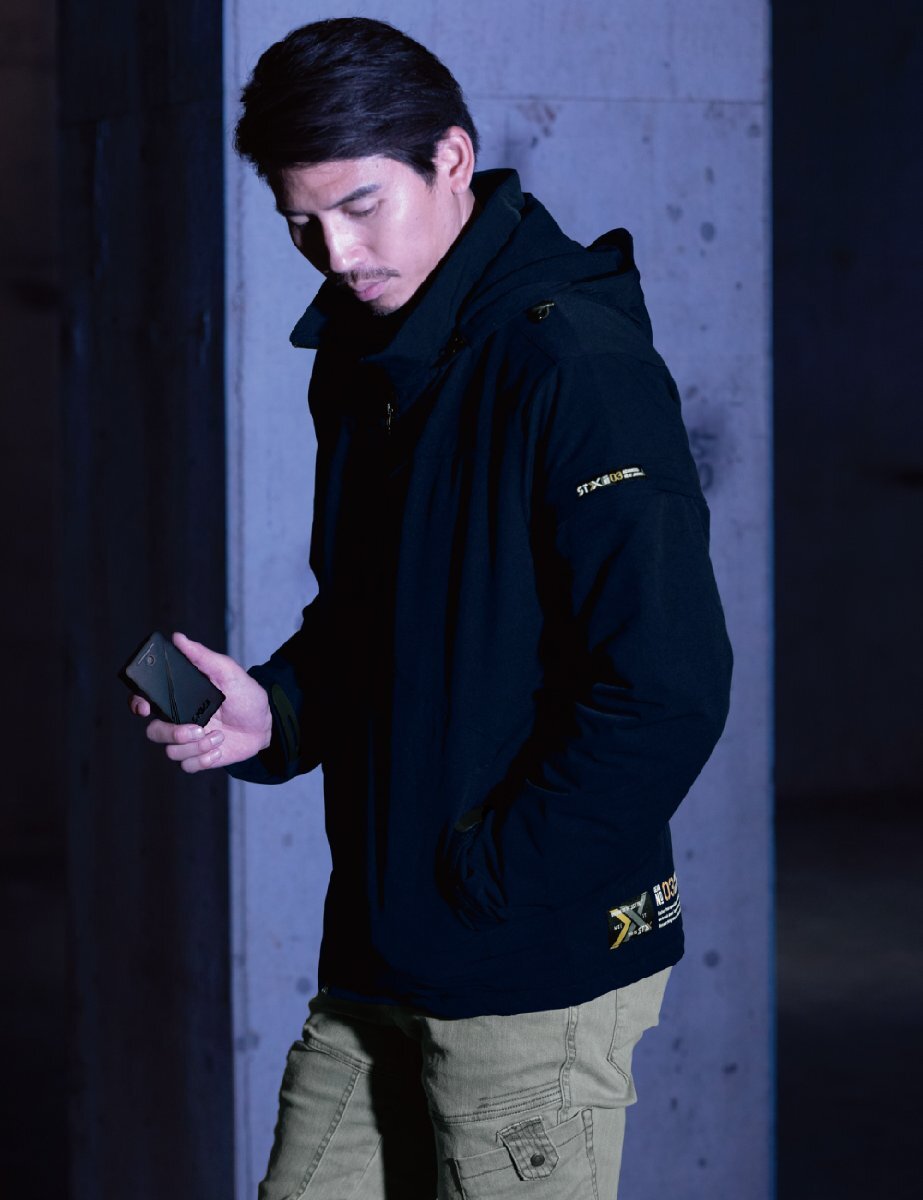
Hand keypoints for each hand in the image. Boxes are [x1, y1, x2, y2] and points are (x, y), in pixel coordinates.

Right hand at [129, 632, 272, 773]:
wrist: (265, 724)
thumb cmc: (246, 695)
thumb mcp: (228, 672)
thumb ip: (203, 657)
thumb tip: (179, 638)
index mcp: (180, 698)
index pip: (146, 700)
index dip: (138, 704)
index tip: (145, 707)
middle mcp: (180, 719)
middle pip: (154, 732)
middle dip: (173, 733)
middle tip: (198, 728)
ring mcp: (188, 740)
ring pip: (172, 751)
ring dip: (198, 746)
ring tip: (220, 736)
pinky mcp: (199, 757)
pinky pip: (187, 765)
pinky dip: (204, 759)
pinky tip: (219, 749)